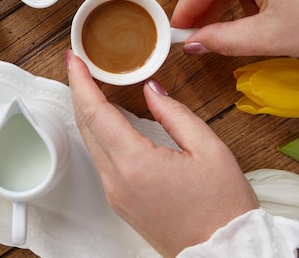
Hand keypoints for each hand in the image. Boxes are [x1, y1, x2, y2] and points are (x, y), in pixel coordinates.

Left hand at [65, 51, 258, 257]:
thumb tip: (151, 90)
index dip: (80, 81)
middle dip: (78, 91)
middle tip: (80, 65)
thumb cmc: (223, 207)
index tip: (73, 59)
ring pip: (91, 144)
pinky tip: (110, 120)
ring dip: (88, 113)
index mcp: (134, 163)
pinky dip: (100, 134)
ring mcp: (115, 194)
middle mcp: (115, 180)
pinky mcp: (120, 202)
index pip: (94, 112)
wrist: (225, 254)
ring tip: (93, 86)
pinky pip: (102, 160)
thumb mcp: (209, 149)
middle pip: (85, 126)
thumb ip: (174, 113)